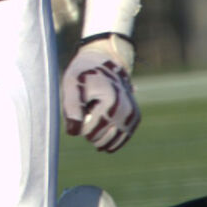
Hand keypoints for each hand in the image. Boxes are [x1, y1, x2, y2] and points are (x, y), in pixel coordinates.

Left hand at [61, 35, 138, 152]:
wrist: (104, 62)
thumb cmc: (84, 74)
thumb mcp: (72, 85)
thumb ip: (71, 108)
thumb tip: (74, 132)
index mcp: (112, 101)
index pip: (89, 132)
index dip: (80, 123)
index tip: (83, 102)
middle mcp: (127, 110)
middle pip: (100, 139)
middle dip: (90, 128)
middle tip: (91, 105)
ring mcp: (133, 116)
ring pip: (109, 143)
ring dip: (99, 131)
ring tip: (98, 109)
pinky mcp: (135, 119)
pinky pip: (119, 140)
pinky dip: (108, 134)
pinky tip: (105, 117)